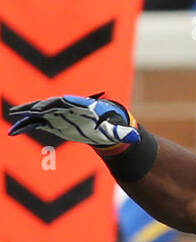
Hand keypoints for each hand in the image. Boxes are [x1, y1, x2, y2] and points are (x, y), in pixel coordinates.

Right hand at [7, 94, 139, 149]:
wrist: (107, 126)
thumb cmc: (113, 127)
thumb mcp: (119, 131)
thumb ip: (125, 134)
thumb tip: (136, 138)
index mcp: (81, 107)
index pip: (65, 104)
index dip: (53, 106)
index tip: (43, 108)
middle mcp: (67, 108)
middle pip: (48, 106)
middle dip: (35, 108)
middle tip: (21, 111)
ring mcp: (59, 115)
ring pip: (40, 114)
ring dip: (27, 117)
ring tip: (14, 121)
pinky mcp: (55, 123)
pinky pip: (38, 123)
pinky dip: (27, 126)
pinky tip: (15, 132)